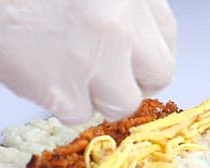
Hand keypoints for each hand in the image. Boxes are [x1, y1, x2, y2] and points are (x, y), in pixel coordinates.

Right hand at [0, 0, 176, 123]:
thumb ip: (121, 8)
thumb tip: (135, 48)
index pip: (166, 39)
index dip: (145, 54)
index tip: (129, 58)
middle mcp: (122, 24)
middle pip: (158, 75)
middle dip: (133, 80)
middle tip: (104, 75)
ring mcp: (96, 59)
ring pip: (123, 103)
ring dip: (99, 96)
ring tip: (68, 72)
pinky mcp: (65, 90)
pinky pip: (81, 115)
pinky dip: (64, 103)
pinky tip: (44, 75)